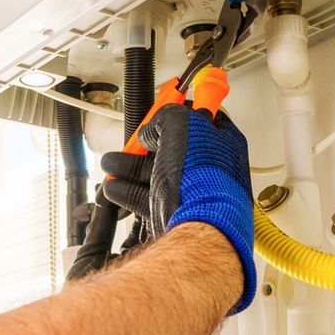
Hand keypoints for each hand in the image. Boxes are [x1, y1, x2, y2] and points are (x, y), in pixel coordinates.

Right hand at [97, 102, 255, 312]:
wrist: (198, 229)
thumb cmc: (202, 179)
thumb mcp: (181, 126)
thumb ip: (164, 118)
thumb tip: (152, 130)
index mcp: (223, 142)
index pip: (204, 117)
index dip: (181, 109)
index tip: (165, 105)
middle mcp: (211, 168)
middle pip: (175, 147)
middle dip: (147, 143)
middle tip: (133, 139)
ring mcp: (194, 193)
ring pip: (157, 174)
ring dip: (130, 167)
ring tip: (111, 163)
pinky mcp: (176, 214)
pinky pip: (148, 199)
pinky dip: (128, 192)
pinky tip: (114, 188)